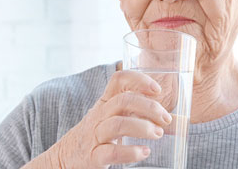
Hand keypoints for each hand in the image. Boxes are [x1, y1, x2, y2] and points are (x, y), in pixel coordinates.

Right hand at [50, 70, 172, 167]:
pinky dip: (130, 152)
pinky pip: (111, 152)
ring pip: (117, 124)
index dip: (138, 80)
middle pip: (123, 101)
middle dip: (148, 107)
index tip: (157, 89)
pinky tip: (144, 152)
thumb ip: (134, 113)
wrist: (64, 158)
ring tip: (158, 133)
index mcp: (105, 103)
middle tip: (166, 118)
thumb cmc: (95, 136)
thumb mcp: (110, 118)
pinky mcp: (93, 156)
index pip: (118, 80)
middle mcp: (99, 116)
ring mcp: (95, 135)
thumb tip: (173, 118)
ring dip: (142, 127)